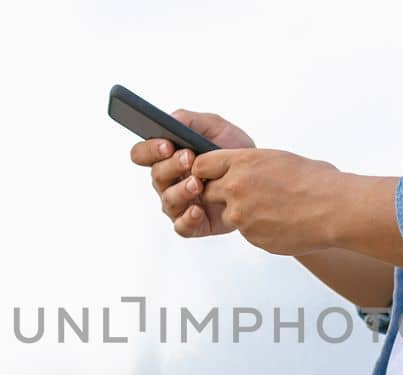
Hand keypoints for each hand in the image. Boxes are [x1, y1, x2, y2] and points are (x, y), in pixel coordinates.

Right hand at [127, 111, 253, 237]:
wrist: (260, 176)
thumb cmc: (233, 151)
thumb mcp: (216, 128)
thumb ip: (191, 121)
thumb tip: (170, 120)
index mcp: (167, 157)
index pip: (142, 154)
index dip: (149, 150)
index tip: (166, 145)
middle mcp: (169, 181)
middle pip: (156, 176)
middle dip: (171, 166)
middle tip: (189, 158)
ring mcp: (180, 203)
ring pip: (168, 200)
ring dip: (181, 191)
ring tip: (198, 183)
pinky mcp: (194, 223)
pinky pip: (182, 227)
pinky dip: (187, 219)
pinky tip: (198, 210)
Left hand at [190, 149, 347, 255]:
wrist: (335, 210)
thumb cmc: (316, 181)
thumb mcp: (278, 160)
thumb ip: (251, 167)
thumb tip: (241, 171)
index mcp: (243, 162)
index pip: (202, 165)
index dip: (207, 171)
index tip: (213, 175)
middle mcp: (236, 188)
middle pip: (208, 192)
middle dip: (222, 195)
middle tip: (246, 195)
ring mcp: (241, 215)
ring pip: (230, 215)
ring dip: (245, 214)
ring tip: (275, 210)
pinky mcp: (251, 237)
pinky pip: (248, 232)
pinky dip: (261, 229)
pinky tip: (283, 223)